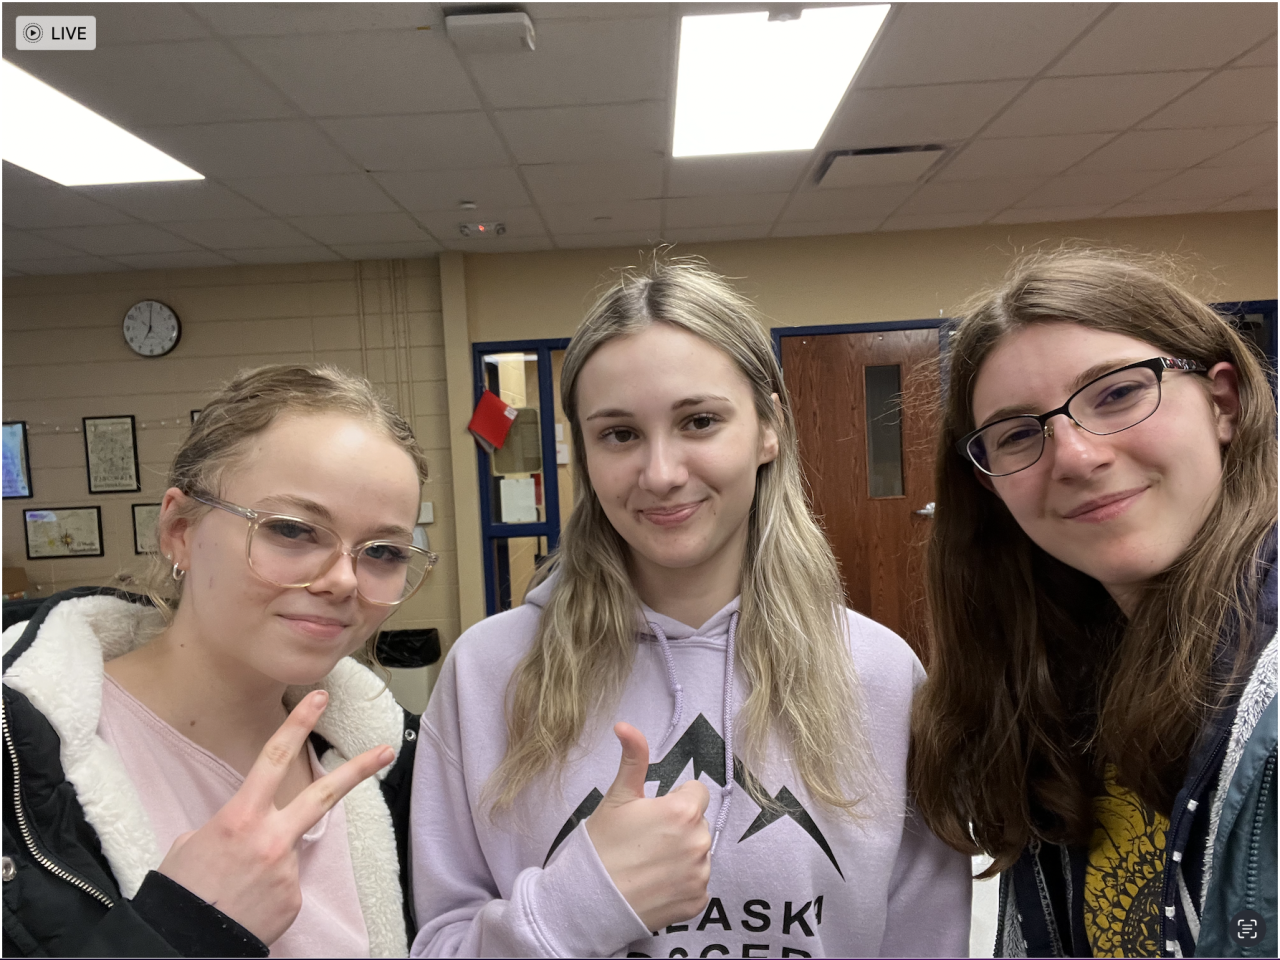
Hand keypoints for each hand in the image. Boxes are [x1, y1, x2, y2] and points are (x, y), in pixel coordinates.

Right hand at [156, 690, 393, 943]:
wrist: (181, 944)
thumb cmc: (178, 893)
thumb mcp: (190, 845)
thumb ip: (228, 826)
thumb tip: (245, 830)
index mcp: (240, 817)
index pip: (274, 759)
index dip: (298, 724)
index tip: (320, 698)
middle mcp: (271, 839)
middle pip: (323, 794)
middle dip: (358, 769)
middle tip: (385, 750)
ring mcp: (287, 870)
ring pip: (287, 851)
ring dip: (267, 863)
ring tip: (237, 886)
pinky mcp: (294, 898)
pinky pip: (284, 885)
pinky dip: (267, 892)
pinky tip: (246, 905)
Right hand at [585, 722, 711, 930]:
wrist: (589, 901)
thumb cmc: (602, 846)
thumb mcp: (617, 797)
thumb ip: (632, 758)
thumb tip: (625, 725)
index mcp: (683, 811)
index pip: (696, 792)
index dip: (674, 799)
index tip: (653, 812)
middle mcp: (699, 842)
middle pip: (697, 823)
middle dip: (678, 827)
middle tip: (645, 840)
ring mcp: (700, 875)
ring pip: (698, 853)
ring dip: (681, 855)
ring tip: (648, 863)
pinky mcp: (697, 901)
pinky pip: (696, 882)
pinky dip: (680, 883)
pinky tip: (654, 883)